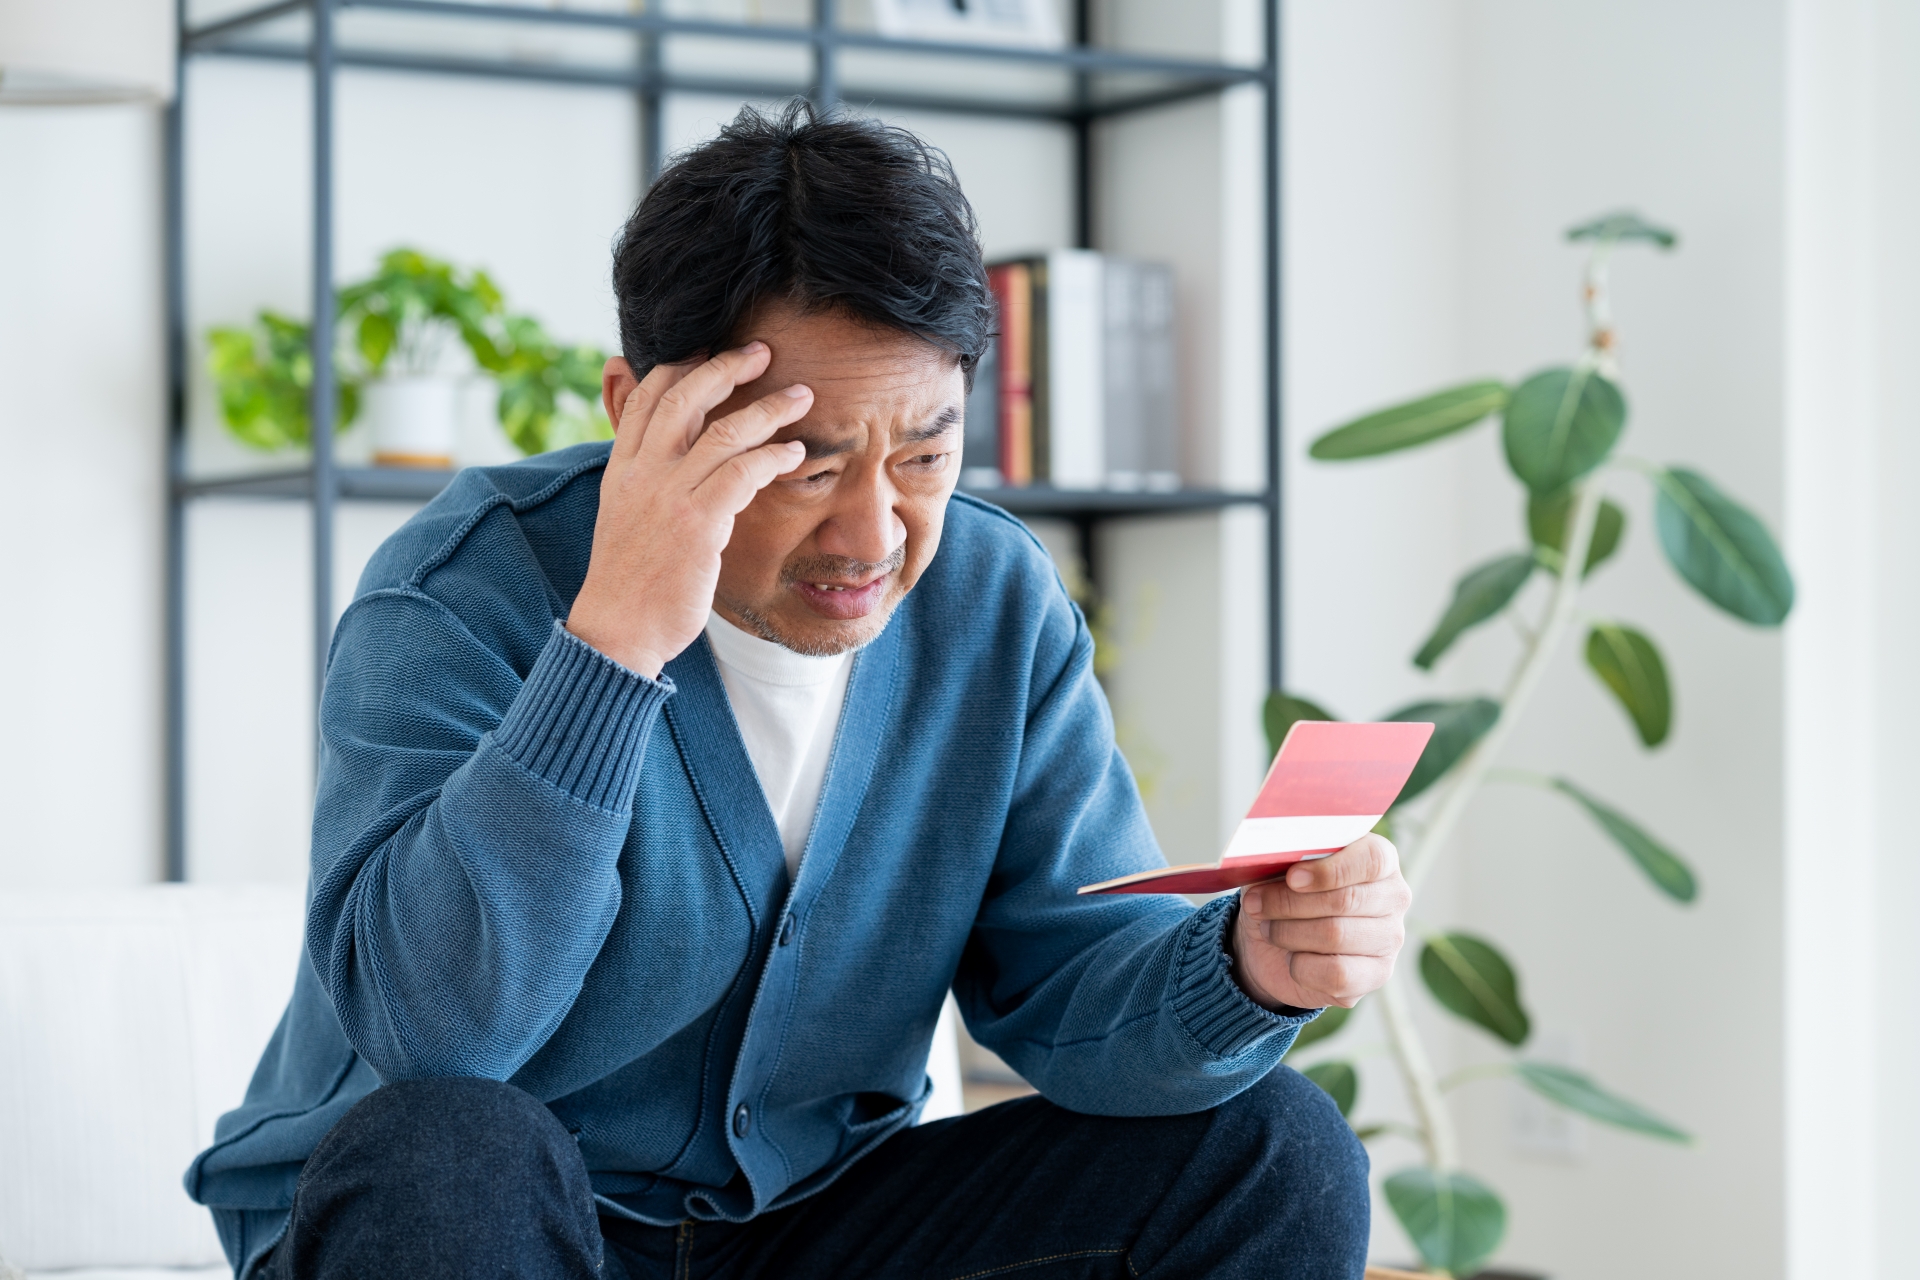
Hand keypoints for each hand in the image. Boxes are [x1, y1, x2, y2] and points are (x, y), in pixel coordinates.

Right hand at [566, 344, 811, 677]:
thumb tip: (673, 459)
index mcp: (621, 469)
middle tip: (762, 352)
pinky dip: (774, 457)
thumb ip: (647, 481)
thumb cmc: (631, 582)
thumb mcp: (626, 518)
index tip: (712, 349)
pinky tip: (795, 454)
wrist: (616, 630)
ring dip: (768, 408)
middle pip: (684, 396)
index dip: (680, 366)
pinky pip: (743, 472)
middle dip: (726, 366)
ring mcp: (668, 496)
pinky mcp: (697, 524)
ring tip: (801, 397)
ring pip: (723, 431)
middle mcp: (641, 473)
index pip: (646, 397)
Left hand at [1229, 834, 1409, 1011]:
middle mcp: (1393, 897)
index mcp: (1379, 858)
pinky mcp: (1377, 975)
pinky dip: (1301, 966)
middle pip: (1346, 900)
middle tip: (1257, 904)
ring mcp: (1390, 939)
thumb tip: (1272, 856)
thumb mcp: (1278, 867)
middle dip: (1290, 903)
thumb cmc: (1283, 893)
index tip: (1292, 878)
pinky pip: (1337, 974)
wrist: (1273, 946)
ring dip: (1288, 933)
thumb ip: (1285, 856)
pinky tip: (1292, 957)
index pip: (1371, 859)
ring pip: (1336, 936)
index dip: (1329, 870)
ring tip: (1269, 928)